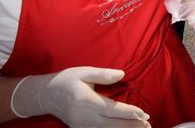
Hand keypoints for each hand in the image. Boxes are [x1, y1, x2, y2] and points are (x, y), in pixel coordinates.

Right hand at [11, 67, 149, 126]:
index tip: (143, 114)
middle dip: (131, 125)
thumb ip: (103, 74)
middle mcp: (85, 116)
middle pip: (112, 123)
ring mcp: (82, 125)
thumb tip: (121, 74)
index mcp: (87, 101)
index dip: (128, 113)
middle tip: (148, 124)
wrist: (46, 95)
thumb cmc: (67, 80)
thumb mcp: (84, 72)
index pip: (112, 109)